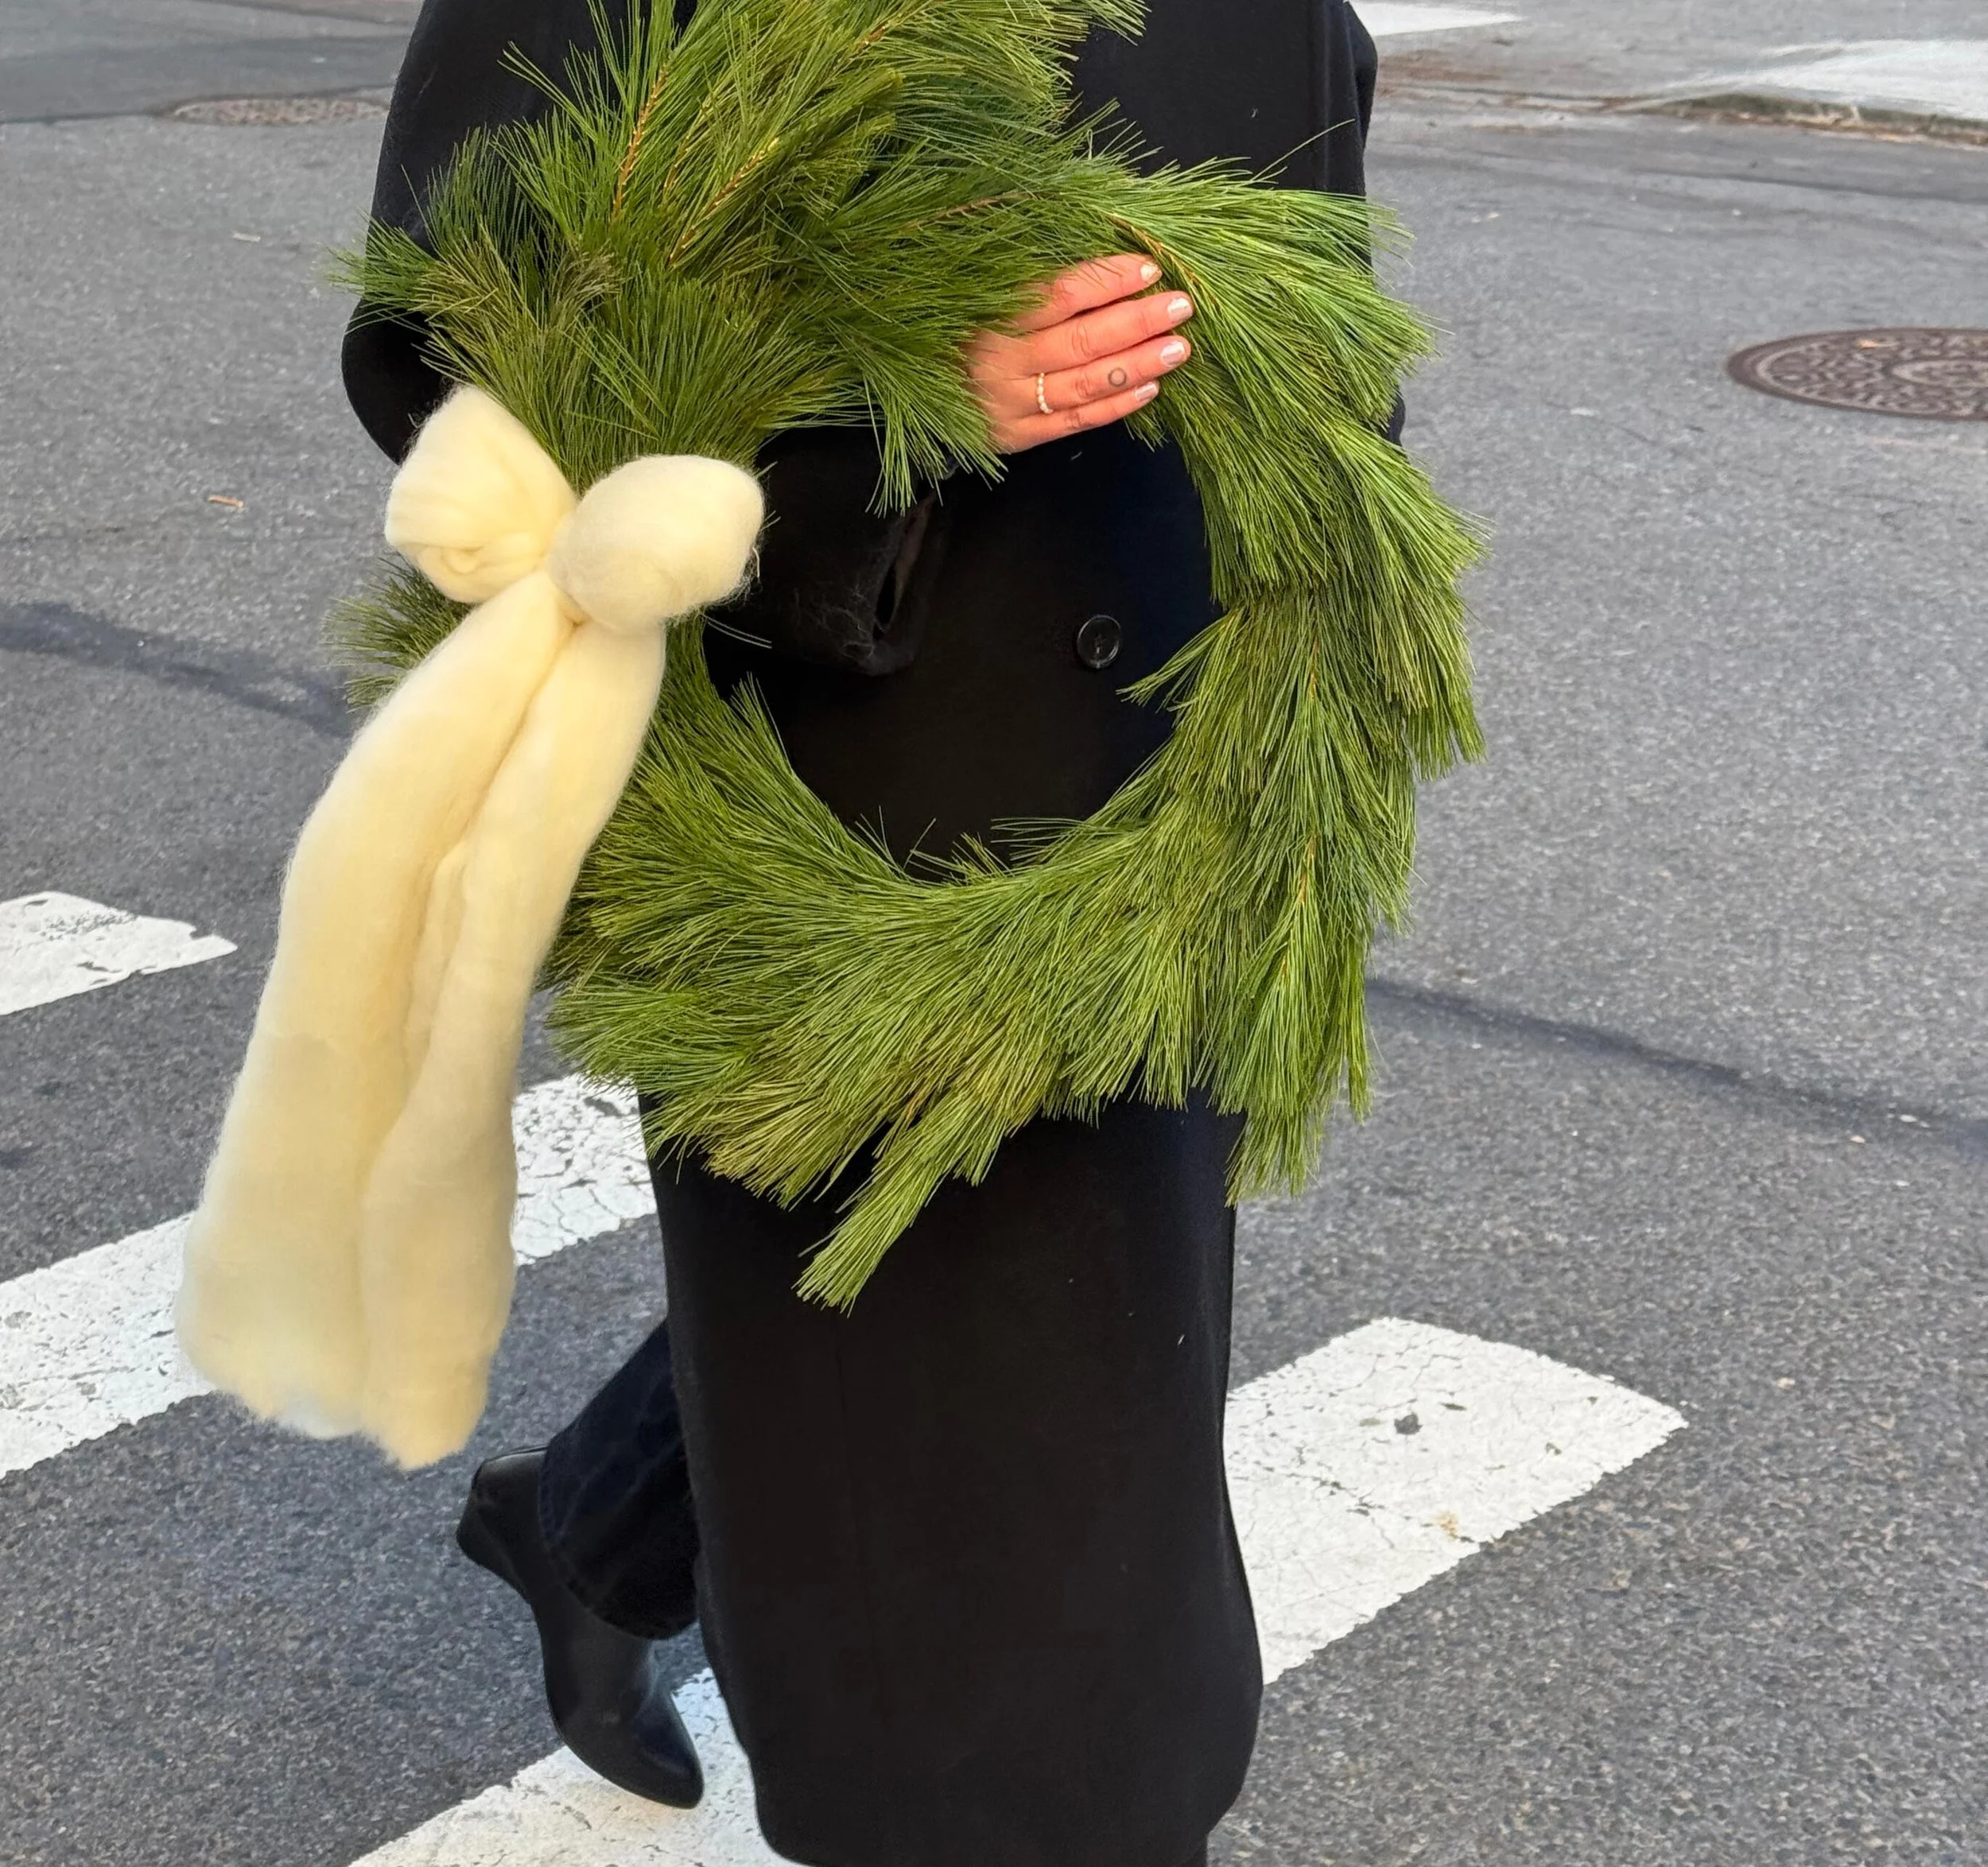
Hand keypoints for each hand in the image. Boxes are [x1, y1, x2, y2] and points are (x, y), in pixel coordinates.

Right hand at [965, 253, 1194, 454]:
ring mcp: (1010, 404)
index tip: (1148, 269)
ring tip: (1177, 347)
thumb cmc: (950, 327)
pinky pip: (1074, 421)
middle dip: (1136, 322)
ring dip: (1137, 365)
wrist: (906, 387)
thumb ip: (1023, 277)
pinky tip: (1149, 388)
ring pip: (1084, 384)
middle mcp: (1000, 362)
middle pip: (1081, 341)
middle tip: (1181, 306)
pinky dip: (1114, 406)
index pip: (1060, 295)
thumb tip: (1091, 252)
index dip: (1107, 281)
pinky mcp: (1016, 436)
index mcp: (988, 316)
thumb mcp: (972, 291)